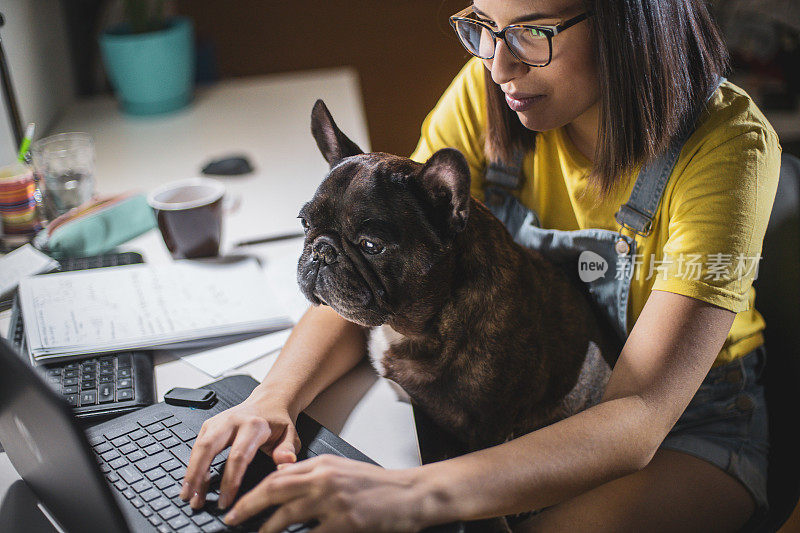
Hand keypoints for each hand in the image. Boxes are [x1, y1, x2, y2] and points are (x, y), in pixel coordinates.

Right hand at [180, 394, 300, 509]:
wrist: (269, 401)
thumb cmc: (278, 421)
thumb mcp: (290, 435)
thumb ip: (288, 450)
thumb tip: (285, 463)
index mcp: (253, 425)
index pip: (238, 456)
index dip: (229, 481)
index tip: (225, 501)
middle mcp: (232, 421)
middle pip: (208, 448)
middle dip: (198, 475)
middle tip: (194, 500)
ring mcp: (218, 422)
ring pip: (199, 446)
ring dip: (191, 472)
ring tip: (188, 496)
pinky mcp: (210, 425)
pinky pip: (197, 446)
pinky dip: (192, 465)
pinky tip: (192, 482)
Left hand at [223, 454, 425, 532]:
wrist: (410, 493)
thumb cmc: (378, 485)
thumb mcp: (341, 471)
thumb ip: (313, 475)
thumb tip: (282, 481)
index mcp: (322, 464)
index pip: (277, 475)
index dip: (253, 490)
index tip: (238, 503)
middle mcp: (324, 478)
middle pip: (274, 489)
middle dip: (247, 505)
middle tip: (230, 518)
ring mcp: (333, 500)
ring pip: (287, 514)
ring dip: (266, 528)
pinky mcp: (345, 520)